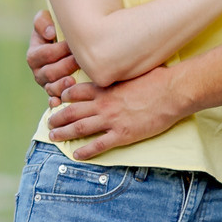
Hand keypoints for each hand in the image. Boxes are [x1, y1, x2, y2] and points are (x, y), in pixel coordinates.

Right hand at [27, 9, 77, 99]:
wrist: (66, 47)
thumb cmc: (55, 32)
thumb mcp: (45, 21)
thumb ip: (42, 21)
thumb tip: (50, 33)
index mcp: (34, 55)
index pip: (44, 54)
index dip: (58, 50)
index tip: (72, 44)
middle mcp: (38, 72)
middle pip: (49, 72)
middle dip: (65, 66)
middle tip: (79, 61)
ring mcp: (46, 85)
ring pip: (51, 88)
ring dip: (62, 85)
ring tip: (73, 80)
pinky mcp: (55, 94)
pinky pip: (53, 101)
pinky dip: (55, 102)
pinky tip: (60, 102)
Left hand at [46, 70, 189, 159]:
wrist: (173, 92)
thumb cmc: (157, 79)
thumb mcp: (132, 70)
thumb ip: (119, 73)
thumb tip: (117, 66)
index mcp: (106, 87)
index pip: (76, 91)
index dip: (64, 96)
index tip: (58, 100)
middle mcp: (104, 104)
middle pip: (72, 111)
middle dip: (57, 118)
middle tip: (48, 123)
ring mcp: (112, 120)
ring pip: (80, 128)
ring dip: (64, 133)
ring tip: (53, 137)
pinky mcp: (122, 134)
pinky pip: (99, 145)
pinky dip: (85, 151)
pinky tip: (76, 155)